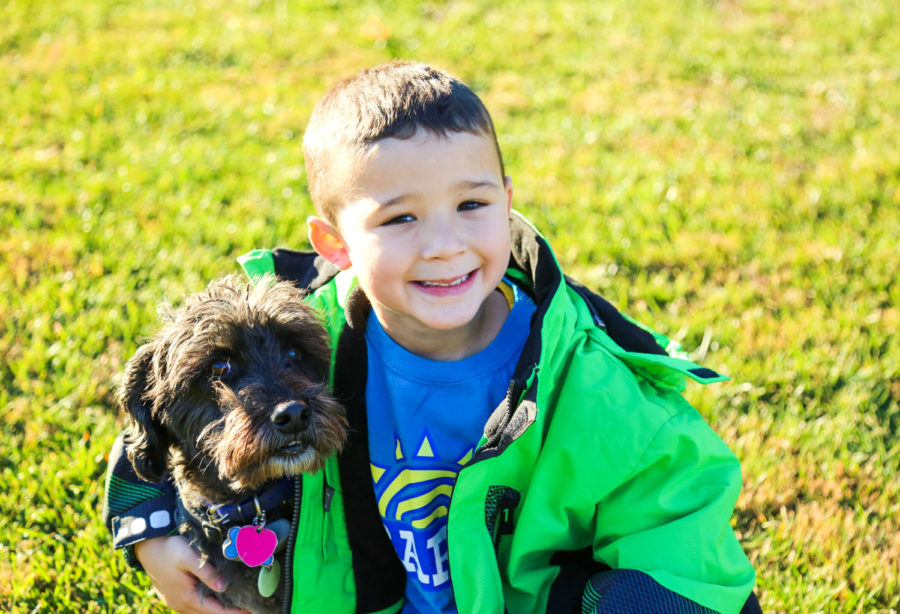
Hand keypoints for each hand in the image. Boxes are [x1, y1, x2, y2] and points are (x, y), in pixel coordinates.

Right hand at [134, 535, 249, 613]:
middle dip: (226, 613)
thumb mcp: (189, 557)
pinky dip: (205, 607)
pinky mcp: (172, 598)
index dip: (232, 612)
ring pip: (199, 613)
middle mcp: (180, 604)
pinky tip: (213, 600)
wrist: (147, 547)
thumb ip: (206, 572)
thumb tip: (223, 587)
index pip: (215, 610)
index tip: (249, 611)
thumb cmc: (170, 549)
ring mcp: (175, 603)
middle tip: (246, 609)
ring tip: (232, 606)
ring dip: (215, 611)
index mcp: (187, 597)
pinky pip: (192, 608)